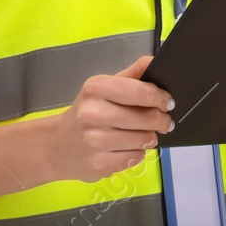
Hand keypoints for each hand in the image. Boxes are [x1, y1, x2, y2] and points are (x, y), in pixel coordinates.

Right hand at [53, 55, 174, 181]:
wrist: (58, 145)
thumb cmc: (87, 112)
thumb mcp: (104, 87)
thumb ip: (131, 74)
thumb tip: (155, 61)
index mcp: (96, 88)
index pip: (143, 92)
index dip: (161, 98)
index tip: (167, 102)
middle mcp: (92, 113)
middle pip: (148, 118)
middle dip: (162, 121)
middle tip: (164, 121)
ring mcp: (94, 141)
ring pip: (145, 140)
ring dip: (149, 138)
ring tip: (142, 134)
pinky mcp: (99, 164)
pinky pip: (136, 157)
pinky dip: (137, 153)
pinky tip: (127, 147)